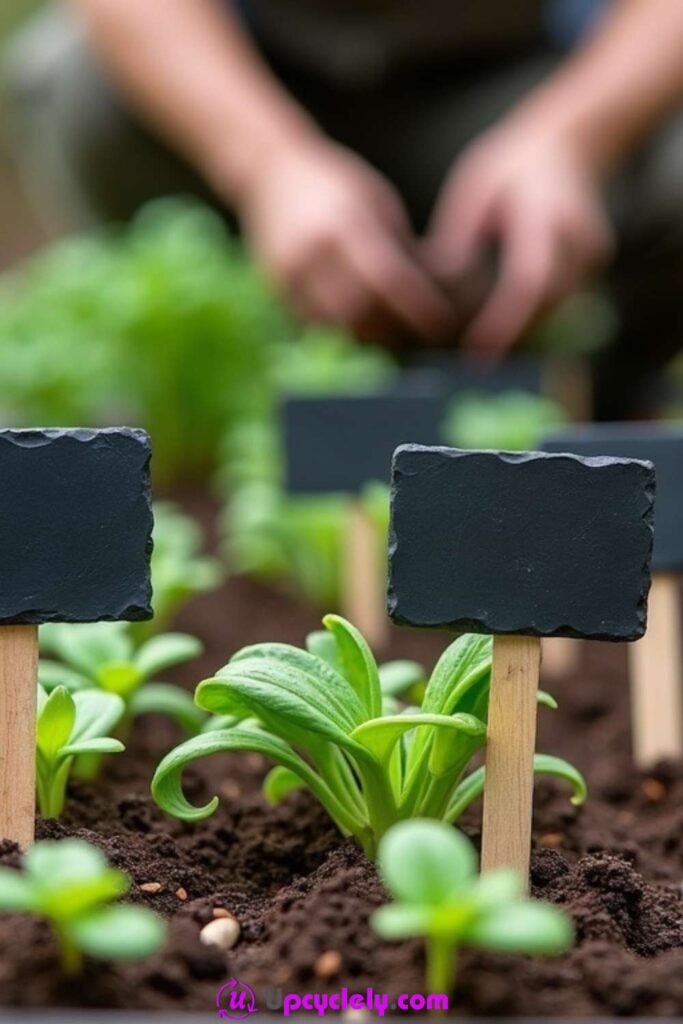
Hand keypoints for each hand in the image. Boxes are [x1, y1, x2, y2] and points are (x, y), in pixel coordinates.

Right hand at [237, 138, 457, 344]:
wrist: (271, 173)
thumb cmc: (337, 185)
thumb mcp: (377, 203)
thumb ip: (399, 247)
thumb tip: (432, 293)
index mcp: (345, 223)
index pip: (388, 278)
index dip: (417, 307)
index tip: (441, 324)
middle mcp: (313, 252)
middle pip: (359, 313)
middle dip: (392, 331)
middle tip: (417, 338)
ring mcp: (289, 274)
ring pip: (334, 327)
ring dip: (366, 338)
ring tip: (390, 337)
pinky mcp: (275, 290)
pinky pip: (313, 326)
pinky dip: (340, 332)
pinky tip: (359, 329)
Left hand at [424, 123, 613, 354]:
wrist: (568, 144)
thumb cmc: (510, 167)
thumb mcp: (474, 191)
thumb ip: (459, 239)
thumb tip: (437, 292)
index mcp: (547, 213)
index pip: (529, 279)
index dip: (504, 320)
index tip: (477, 348)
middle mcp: (579, 238)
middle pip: (545, 304)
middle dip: (509, 335)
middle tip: (470, 362)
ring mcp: (592, 255)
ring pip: (554, 308)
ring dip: (519, 331)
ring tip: (480, 352)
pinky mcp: (590, 269)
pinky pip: (558, 302)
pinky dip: (530, 317)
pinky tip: (499, 332)